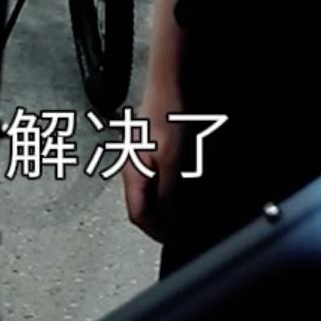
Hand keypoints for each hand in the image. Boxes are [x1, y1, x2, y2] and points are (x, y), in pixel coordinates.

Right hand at [123, 73, 185, 241]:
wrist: (170, 81)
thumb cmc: (167, 113)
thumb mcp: (173, 160)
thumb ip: (169, 194)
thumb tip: (169, 224)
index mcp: (132, 173)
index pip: (139, 216)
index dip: (158, 232)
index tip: (176, 238)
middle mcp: (134, 167)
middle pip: (143, 206)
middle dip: (162, 220)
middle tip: (185, 224)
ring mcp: (142, 158)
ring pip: (153, 193)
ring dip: (168, 204)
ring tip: (188, 206)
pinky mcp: (153, 149)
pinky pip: (160, 178)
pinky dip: (172, 187)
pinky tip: (186, 183)